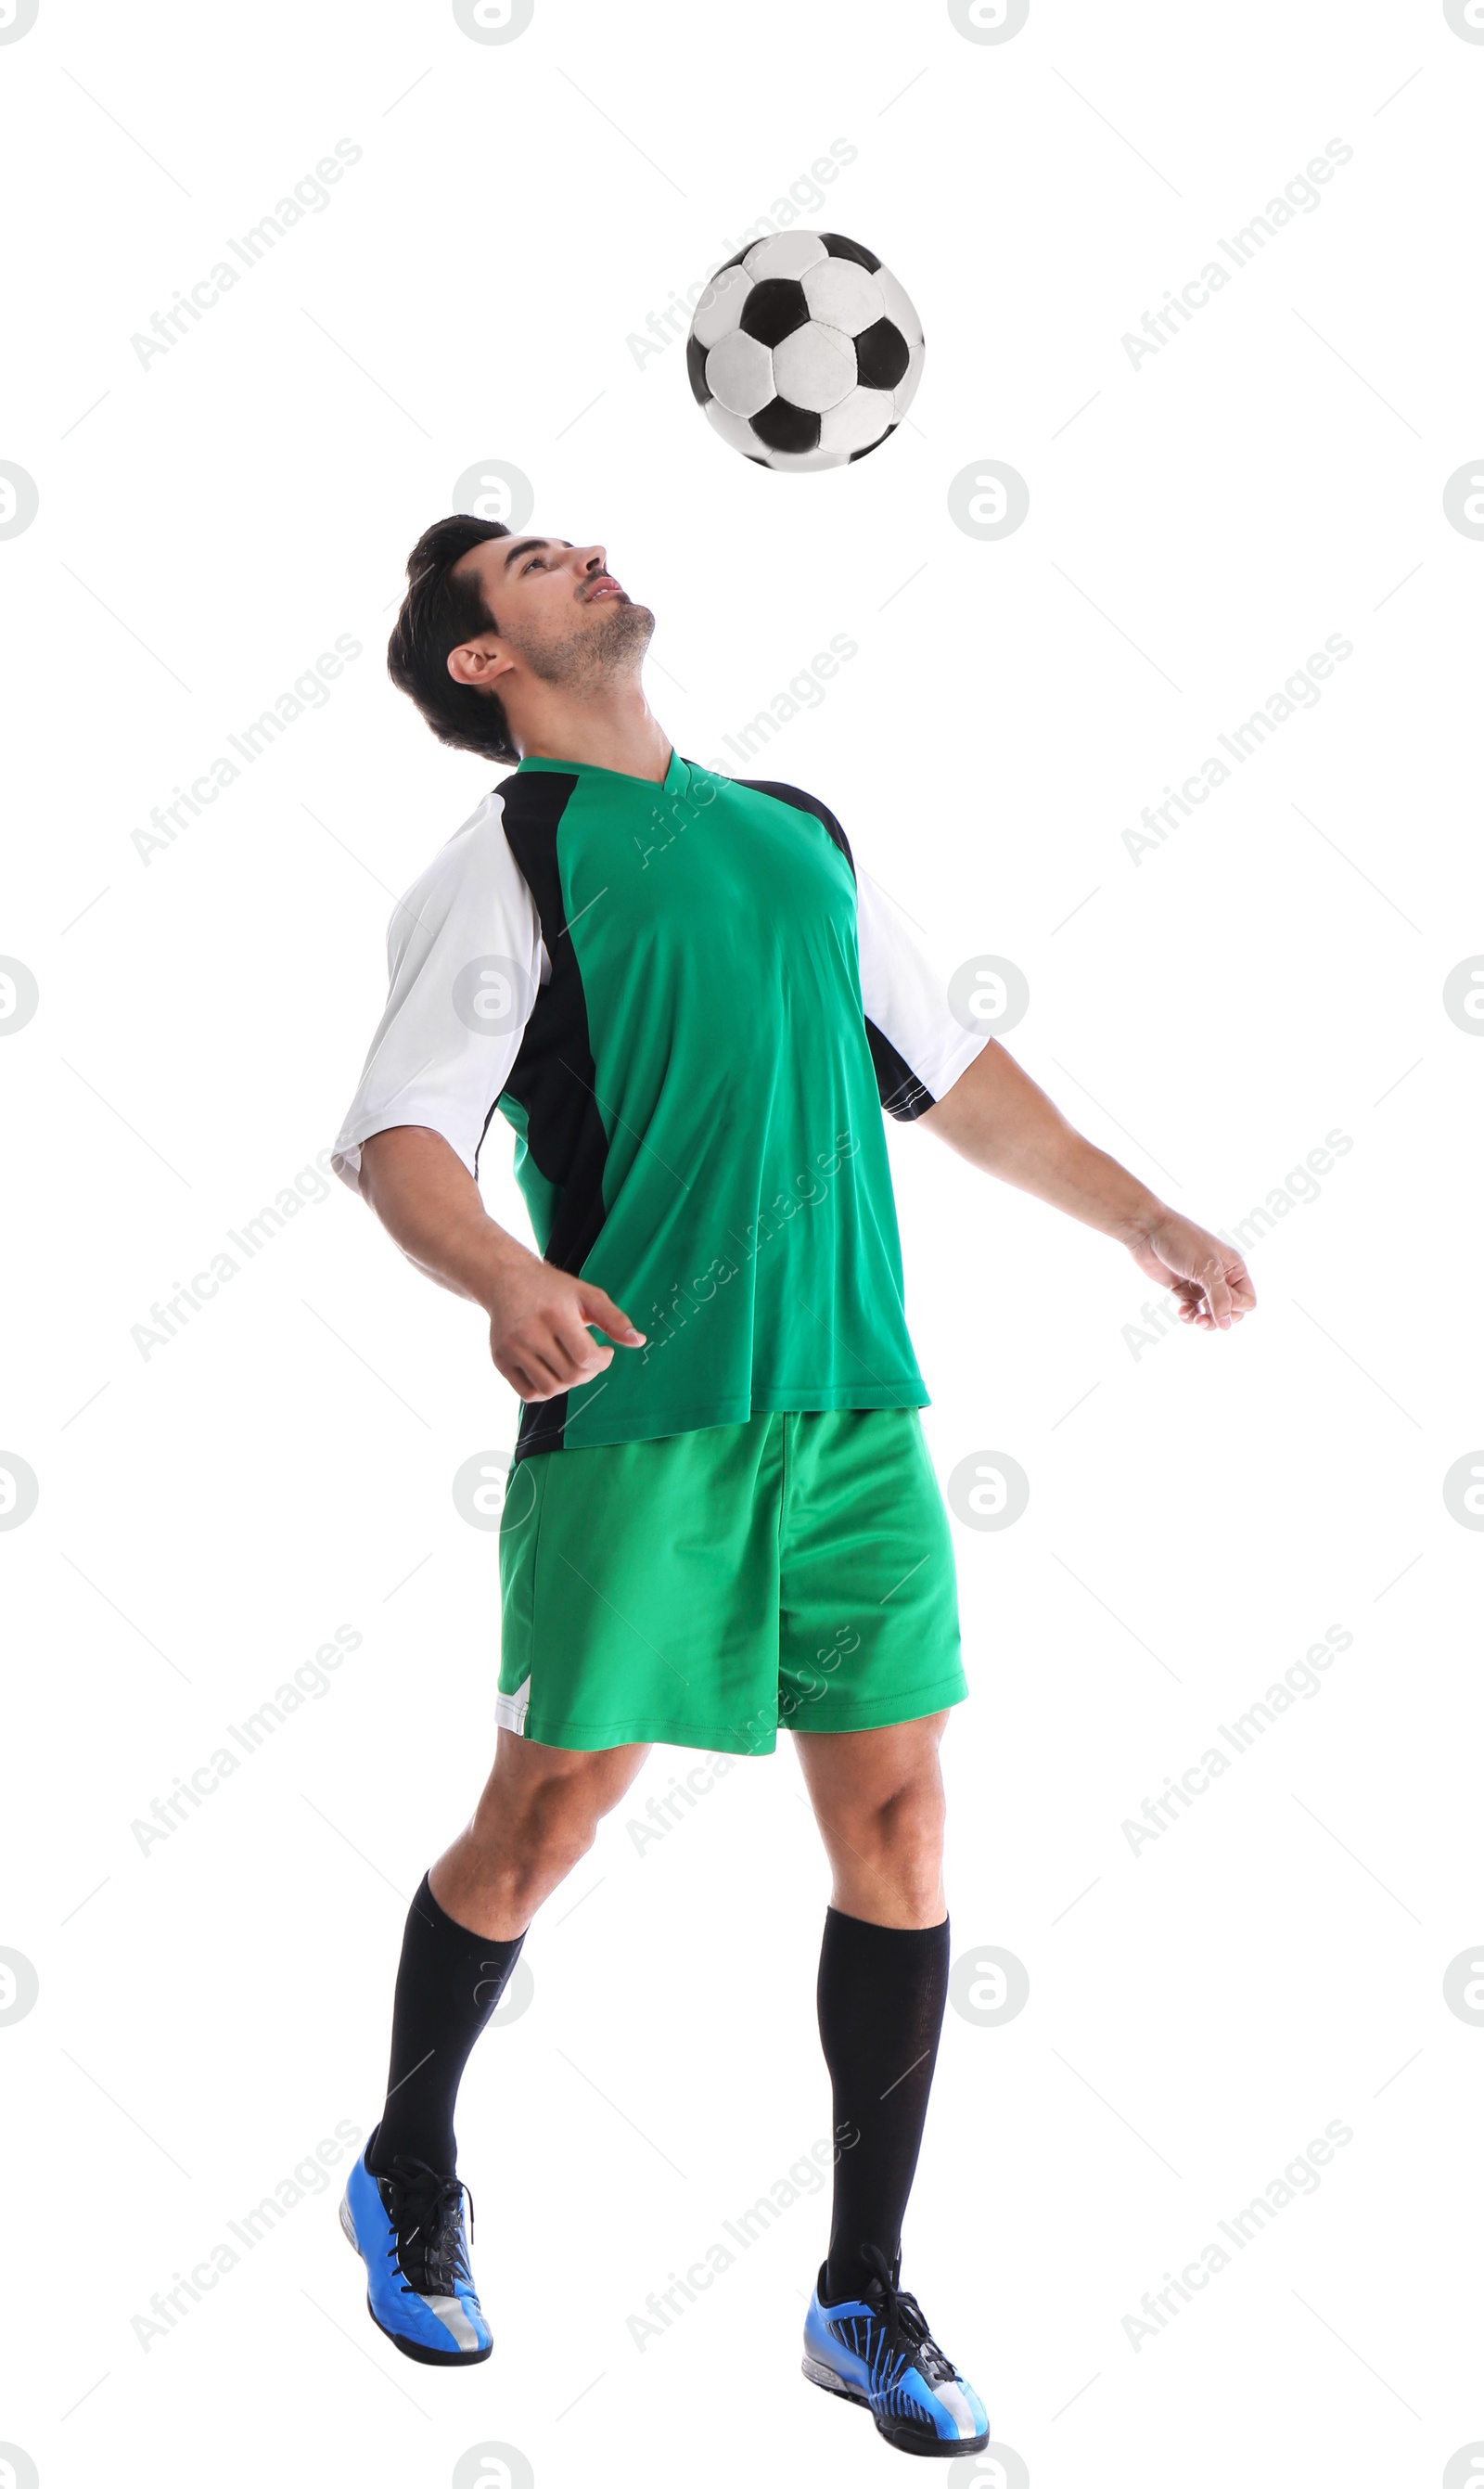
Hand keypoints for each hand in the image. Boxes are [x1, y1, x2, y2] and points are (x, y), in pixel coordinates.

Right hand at [487, 1256, 644, 1399]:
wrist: (506, 1280)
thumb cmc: (553, 1290)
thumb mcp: (587, 1295)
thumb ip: (614, 1319)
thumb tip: (639, 1341)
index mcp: (555, 1314)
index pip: (586, 1357)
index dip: (603, 1362)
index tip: (605, 1352)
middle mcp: (529, 1332)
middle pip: (570, 1376)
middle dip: (588, 1373)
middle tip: (588, 1359)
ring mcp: (511, 1348)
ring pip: (550, 1389)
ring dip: (568, 1384)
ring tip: (569, 1365)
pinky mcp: (500, 1360)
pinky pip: (528, 1394)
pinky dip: (545, 1391)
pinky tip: (551, 1371)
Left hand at [1125, 1212, 1255, 1332]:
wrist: (1148, 1231)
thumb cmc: (1182, 1242)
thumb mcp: (1206, 1269)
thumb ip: (1220, 1298)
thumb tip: (1226, 1326)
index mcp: (1233, 1268)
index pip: (1247, 1301)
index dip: (1235, 1307)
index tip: (1216, 1300)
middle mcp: (1220, 1277)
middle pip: (1230, 1311)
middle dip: (1219, 1319)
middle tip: (1204, 1319)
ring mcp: (1200, 1283)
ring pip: (1211, 1314)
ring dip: (1204, 1321)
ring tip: (1194, 1319)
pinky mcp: (1182, 1288)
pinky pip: (1192, 1310)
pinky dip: (1189, 1315)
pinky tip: (1181, 1311)